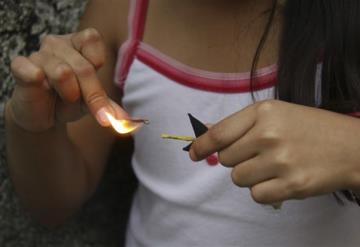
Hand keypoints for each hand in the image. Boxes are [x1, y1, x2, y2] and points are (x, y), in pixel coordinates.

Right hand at [8, 28, 126, 131]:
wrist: (44, 116)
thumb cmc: (69, 101)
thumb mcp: (93, 103)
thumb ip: (108, 107)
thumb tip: (124, 120)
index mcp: (78, 44)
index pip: (92, 39)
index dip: (97, 62)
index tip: (94, 81)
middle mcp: (58, 44)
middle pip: (83, 66)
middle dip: (91, 93)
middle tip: (91, 108)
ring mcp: (38, 54)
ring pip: (62, 72)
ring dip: (68, 93)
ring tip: (65, 97)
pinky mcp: (20, 67)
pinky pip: (31, 71)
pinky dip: (39, 83)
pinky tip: (41, 87)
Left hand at [190, 100, 359, 204]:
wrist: (351, 146)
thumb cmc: (310, 128)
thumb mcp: (275, 114)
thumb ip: (239, 124)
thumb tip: (206, 132)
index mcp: (263, 112)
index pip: (219, 133)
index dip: (201, 145)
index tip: (194, 153)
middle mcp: (269, 134)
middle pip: (227, 159)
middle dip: (237, 159)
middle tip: (259, 154)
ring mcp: (281, 161)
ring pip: (239, 179)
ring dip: (250, 176)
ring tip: (272, 166)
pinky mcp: (292, 185)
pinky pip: (256, 195)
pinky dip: (263, 191)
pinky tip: (279, 179)